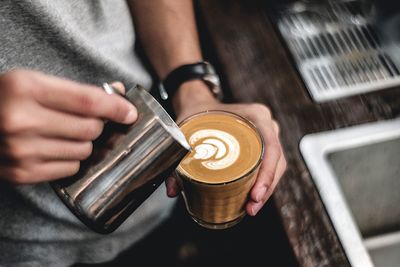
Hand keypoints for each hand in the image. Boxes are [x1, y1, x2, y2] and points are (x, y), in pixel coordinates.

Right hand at [0, 70, 136, 183]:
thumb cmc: (6, 100)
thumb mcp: (34, 83)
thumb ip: (77, 90)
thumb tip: (118, 93)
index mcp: (25, 88)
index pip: (88, 101)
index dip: (116, 107)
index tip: (130, 112)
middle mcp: (21, 120)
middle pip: (91, 129)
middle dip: (97, 125)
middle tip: (88, 120)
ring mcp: (20, 150)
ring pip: (84, 151)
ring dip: (84, 143)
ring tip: (65, 133)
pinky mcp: (21, 174)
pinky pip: (71, 169)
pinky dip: (71, 159)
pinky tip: (54, 149)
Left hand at [166, 80, 286, 215]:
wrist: (198, 103)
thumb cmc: (198, 112)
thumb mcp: (186, 130)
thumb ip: (176, 159)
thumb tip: (172, 191)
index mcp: (256, 116)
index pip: (271, 148)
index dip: (267, 174)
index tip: (255, 195)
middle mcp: (266, 125)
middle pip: (277, 161)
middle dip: (266, 188)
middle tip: (252, 207)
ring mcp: (266, 134)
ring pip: (276, 166)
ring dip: (266, 189)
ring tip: (252, 207)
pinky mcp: (261, 145)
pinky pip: (268, 165)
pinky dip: (263, 182)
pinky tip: (252, 198)